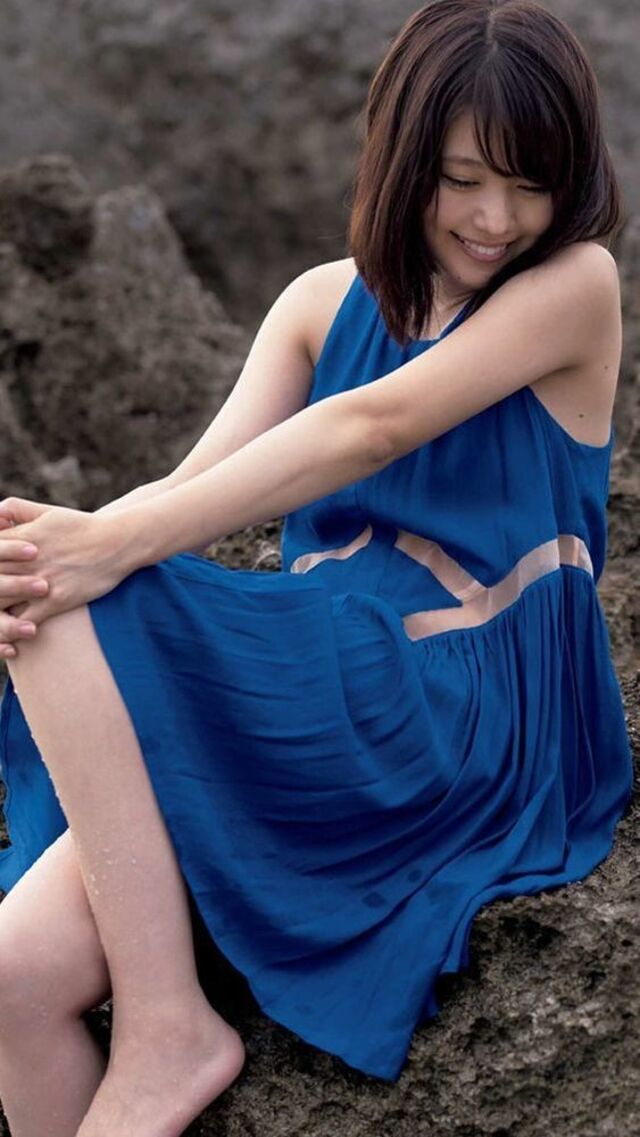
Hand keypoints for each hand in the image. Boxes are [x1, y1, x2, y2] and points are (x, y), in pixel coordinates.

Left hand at [0, 497, 128, 633]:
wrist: (118, 542)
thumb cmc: (82, 526)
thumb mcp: (47, 512)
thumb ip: (16, 509)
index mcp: (21, 538)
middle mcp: (27, 560)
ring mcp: (40, 582)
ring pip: (0, 602)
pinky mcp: (56, 600)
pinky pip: (25, 621)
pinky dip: (13, 630)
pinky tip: (9, 638)